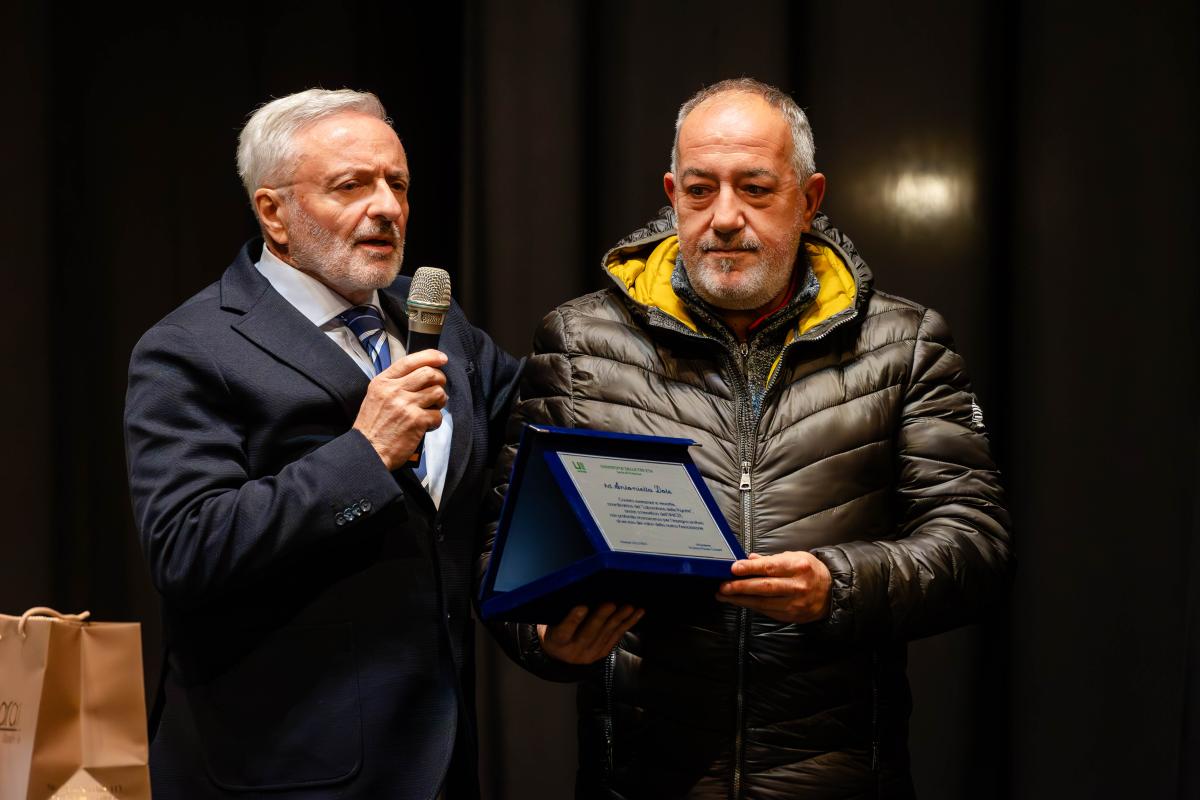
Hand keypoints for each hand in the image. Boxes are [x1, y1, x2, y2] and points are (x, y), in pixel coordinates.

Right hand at [353, 349, 447, 469]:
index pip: (410, 361)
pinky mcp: (416, 421)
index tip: (441, 358)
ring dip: (440, 401)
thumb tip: (420, 375)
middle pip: (429, 373)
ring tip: (432, 408)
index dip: (430, 356)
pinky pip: (437, 414)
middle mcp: (394, 390)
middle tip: (438, 389)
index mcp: (383, 382)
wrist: (367, 451)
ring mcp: (406, 405)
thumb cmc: (372, 427)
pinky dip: (435, 421)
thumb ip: (394, 384)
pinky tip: (427, 425)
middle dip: (440, 380)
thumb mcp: (375, 396)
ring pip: (437, 392)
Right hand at [537, 604, 643, 664]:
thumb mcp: (551, 622)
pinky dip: (628, 623)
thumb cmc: (555, 627)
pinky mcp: (603, 652)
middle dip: (601, 618)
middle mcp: (574, 651)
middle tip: (610, 604)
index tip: (581, 606)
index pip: (563, 631)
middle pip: (588, 634)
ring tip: (628, 607)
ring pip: (606, 634)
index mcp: (557, 642)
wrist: (559, 653)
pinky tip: (637, 612)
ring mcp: (590, 653)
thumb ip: (562, 612)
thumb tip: (577, 589)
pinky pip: (617, 636)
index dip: (572, 620)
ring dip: (619, 619)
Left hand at [716, 551, 831, 623]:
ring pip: (763, 602)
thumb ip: (771, 559)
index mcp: (799, 566)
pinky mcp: (791, 616)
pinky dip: (751, 606)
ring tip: (724, 595)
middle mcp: (797, 586)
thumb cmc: (810, 571)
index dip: (750, 569)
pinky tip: (739, 602)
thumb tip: (749, 559)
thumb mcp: (795, 557)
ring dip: (740, 599)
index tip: (733, 568)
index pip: (770, 568)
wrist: (831, 593)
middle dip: (741, 587)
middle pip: (764, 587)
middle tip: (723, 586)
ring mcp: (795, 603)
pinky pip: (766, 611)